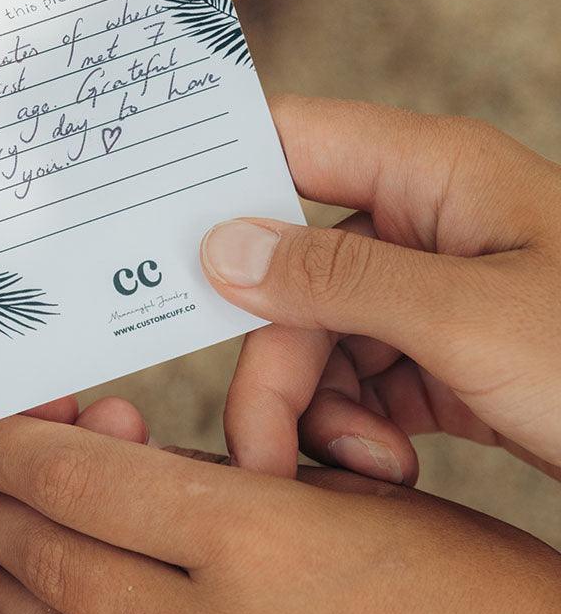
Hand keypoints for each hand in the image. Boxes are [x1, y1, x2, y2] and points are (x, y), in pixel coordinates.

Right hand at [198, 96, 560, 482]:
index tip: (140, 231)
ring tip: (364, 474)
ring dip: (317, 413)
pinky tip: (391, 473)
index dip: (210, 173)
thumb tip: (219, 248)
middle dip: (271, 365)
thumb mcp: (473, 319)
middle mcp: (419, 223)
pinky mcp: (444, 359)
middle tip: (263, 452)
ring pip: (313, 340)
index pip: (286, 139)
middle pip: (283, 272)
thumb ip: (337, 279)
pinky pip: (359, 385)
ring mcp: (430, 294)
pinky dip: (357, 432)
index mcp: (429, 174)